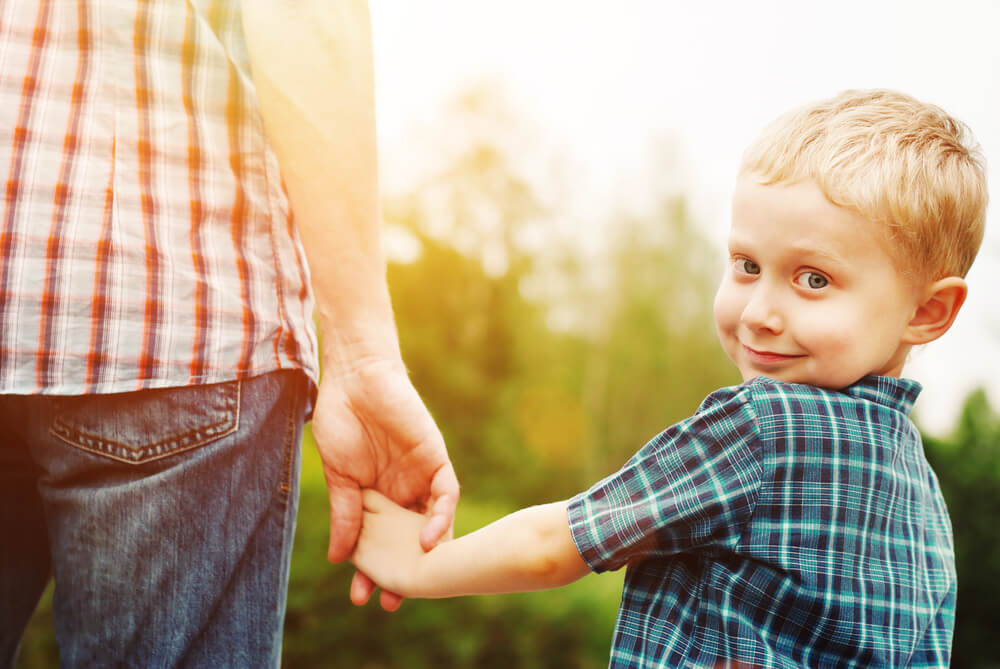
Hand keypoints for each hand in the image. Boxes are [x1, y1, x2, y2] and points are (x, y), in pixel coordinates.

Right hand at [311, 357, 458, 609]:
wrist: (355, 378)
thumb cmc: (341, 421)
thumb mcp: (340, 477)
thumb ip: (346, 515)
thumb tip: (339, 558)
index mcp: (379, 498)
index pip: (383, 542)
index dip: (375, 570)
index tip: (363, 596)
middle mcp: (404, 493)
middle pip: (411, 540)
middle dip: (405, 571)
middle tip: (392, 602)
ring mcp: (421, 477)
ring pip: (433, 523)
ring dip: (428, 553)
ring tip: (415, 580)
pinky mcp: (435, 459)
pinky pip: (447, 493)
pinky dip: (441, 517)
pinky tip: (430, 539)